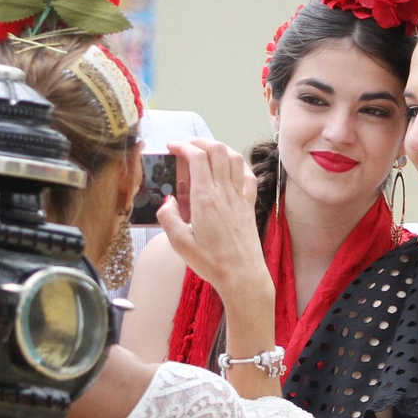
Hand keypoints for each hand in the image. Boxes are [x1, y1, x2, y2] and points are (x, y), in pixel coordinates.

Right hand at [156, 140, 269, 296]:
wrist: (242, 275)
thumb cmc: (210, 262)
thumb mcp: (179, 243)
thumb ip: (168, 218)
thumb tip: (168, 201)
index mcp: (205, 198)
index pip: (197, 158)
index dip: (183, 146)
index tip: (172, 147)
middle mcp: (224, 192)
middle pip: (217, 151)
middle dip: (201, 142)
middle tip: (188, 146)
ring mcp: (239, 197)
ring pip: (235, 158)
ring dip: (220, 148)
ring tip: (207, 152)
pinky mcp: (249, 205)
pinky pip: (248, 176)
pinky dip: (239, 164)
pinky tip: (232, 168)